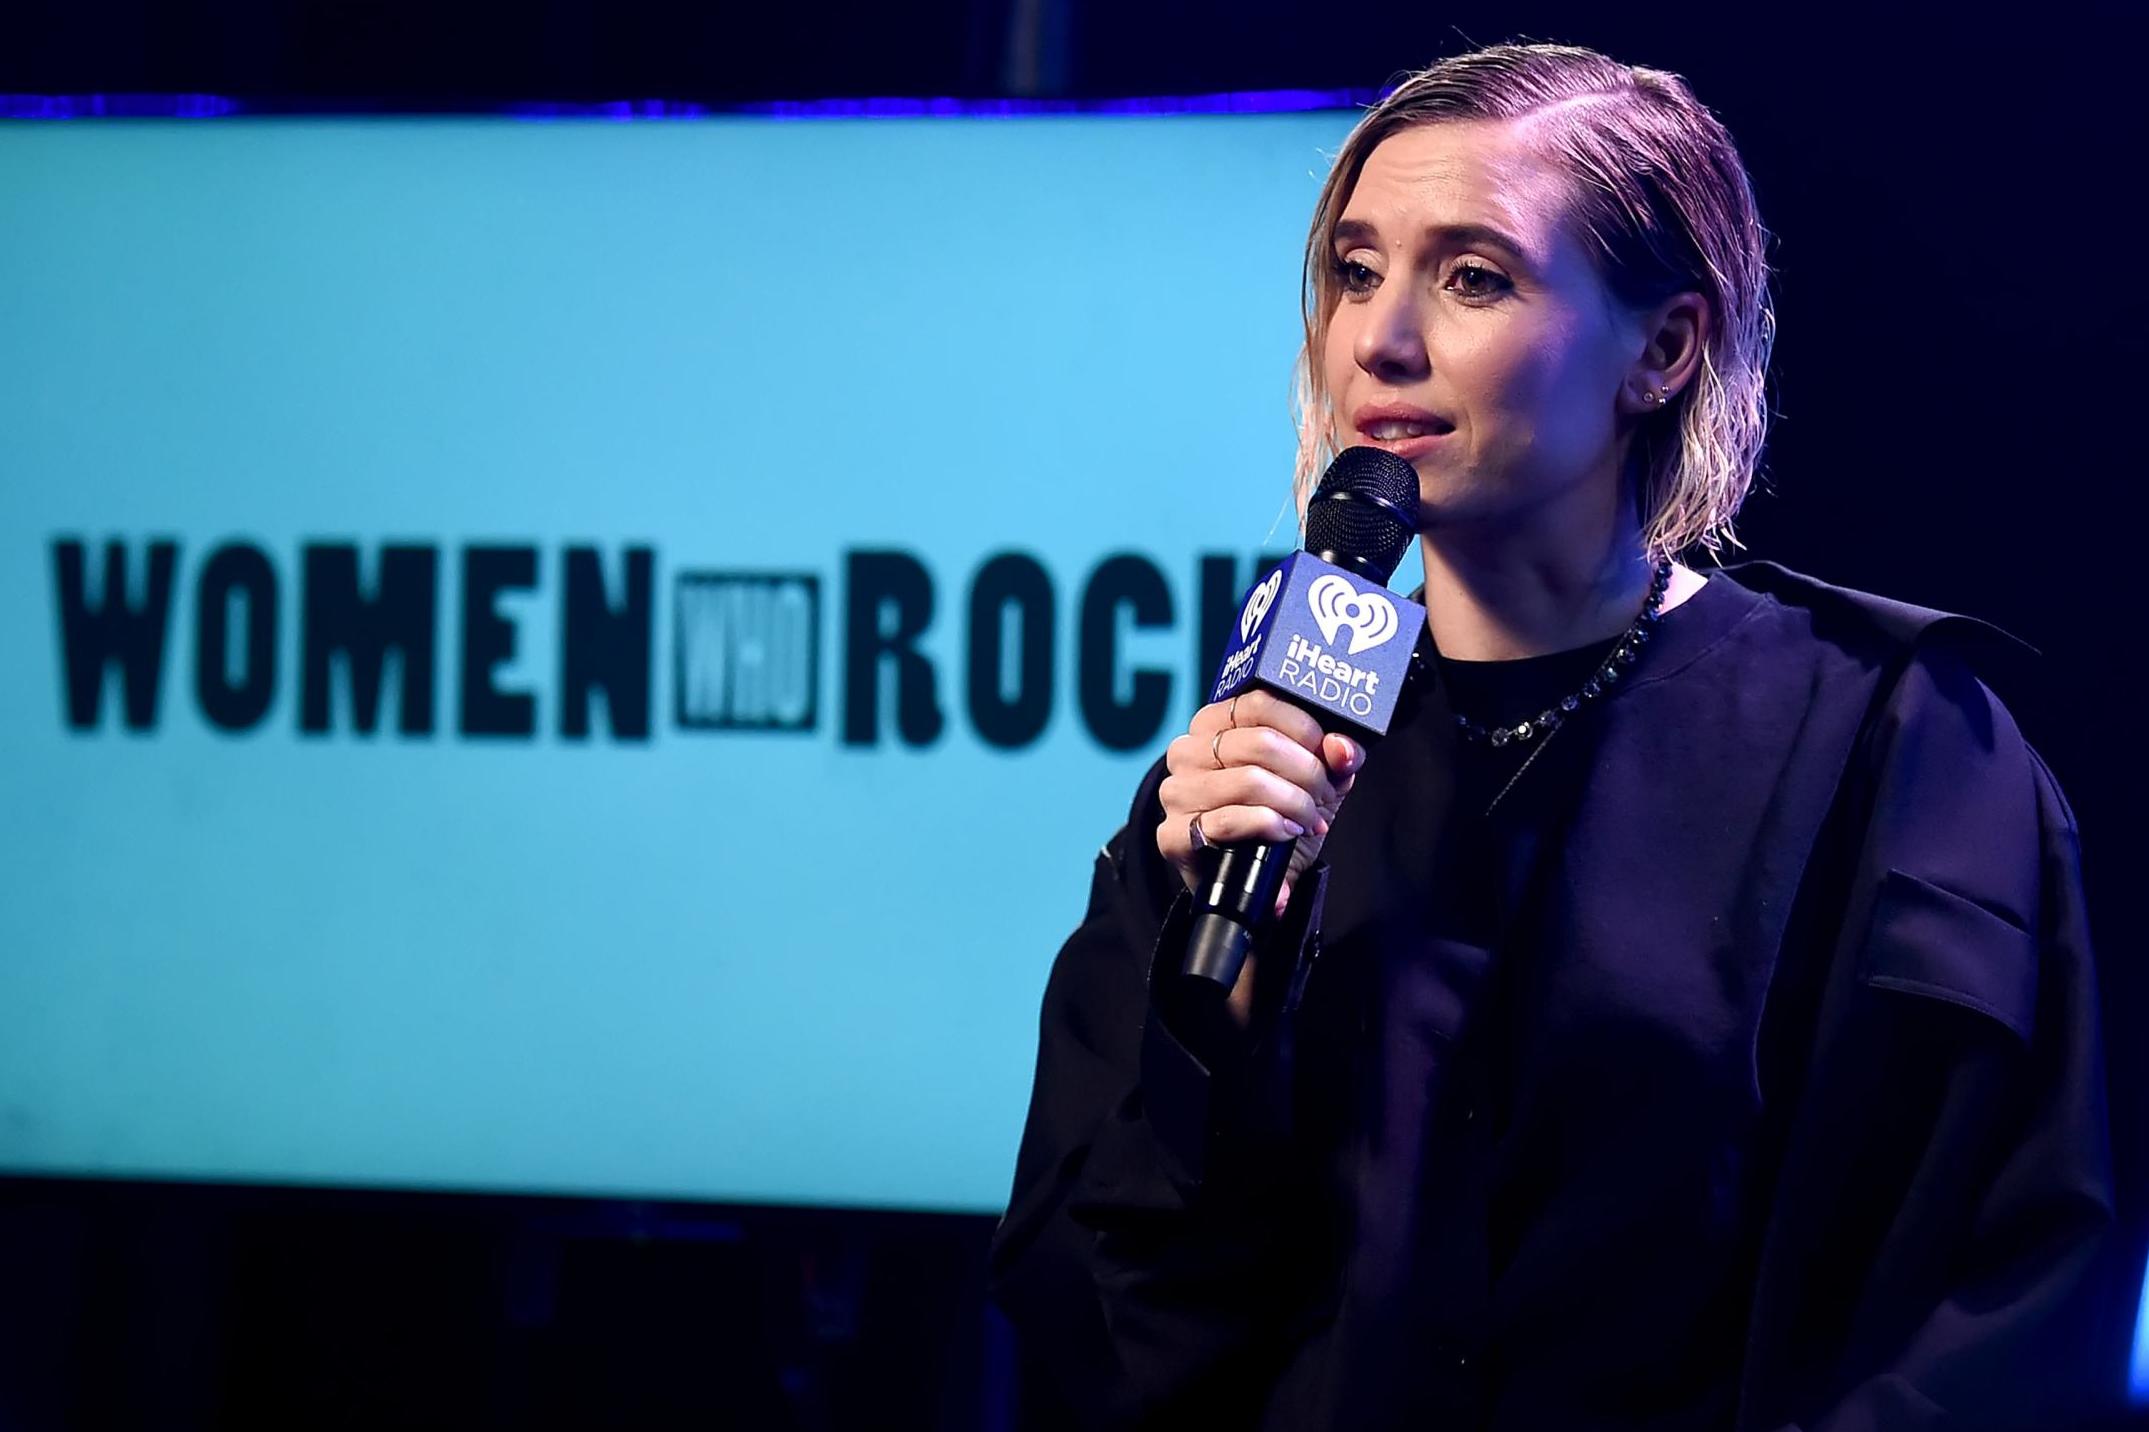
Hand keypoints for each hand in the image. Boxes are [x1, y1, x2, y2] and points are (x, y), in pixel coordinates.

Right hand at [1155, 691, 1365, 919]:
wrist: (1249, 877)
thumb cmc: (1276, 814)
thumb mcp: (1312, 779)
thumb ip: (1332, 757)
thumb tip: (1343, 748)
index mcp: (1214, 724)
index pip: (1259, 702)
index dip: (1305, 727)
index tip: (1328, 753)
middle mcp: (1187, 751)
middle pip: (1261, 743)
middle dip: (1307, 772)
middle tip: (1323, 794)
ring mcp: (1177, 792)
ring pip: (1249, 781)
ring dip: (1293, 803)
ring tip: (1309, 819)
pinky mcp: (1174, 835)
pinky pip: (1228, 820)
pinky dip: (1269, 825)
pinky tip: (1287, 832)